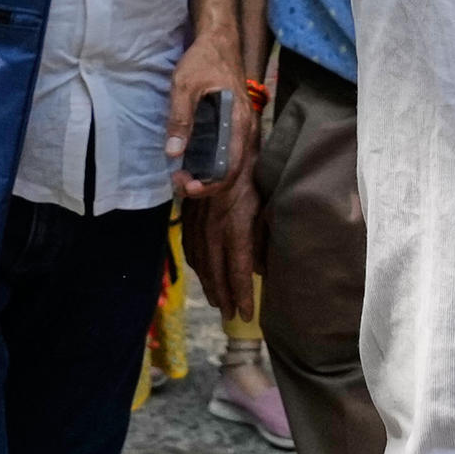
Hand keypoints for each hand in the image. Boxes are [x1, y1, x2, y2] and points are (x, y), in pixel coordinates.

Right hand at [188, 160, 260, 313]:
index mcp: (235, 227)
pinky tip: (201, 272)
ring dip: (208, 284)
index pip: (238, 271)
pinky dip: (196, 264)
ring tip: (218, 301)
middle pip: (216, 272)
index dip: (242, 296)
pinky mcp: (188, 213)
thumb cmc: (254, 169)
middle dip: (224, 296)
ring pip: (200, 262)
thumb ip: (263, 238)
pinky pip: (189, 246)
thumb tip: (263, 268)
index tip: (247, 315)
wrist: (223, 138)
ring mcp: (197, 221)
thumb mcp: (266, 204)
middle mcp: (213, 229)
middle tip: (231, 315)